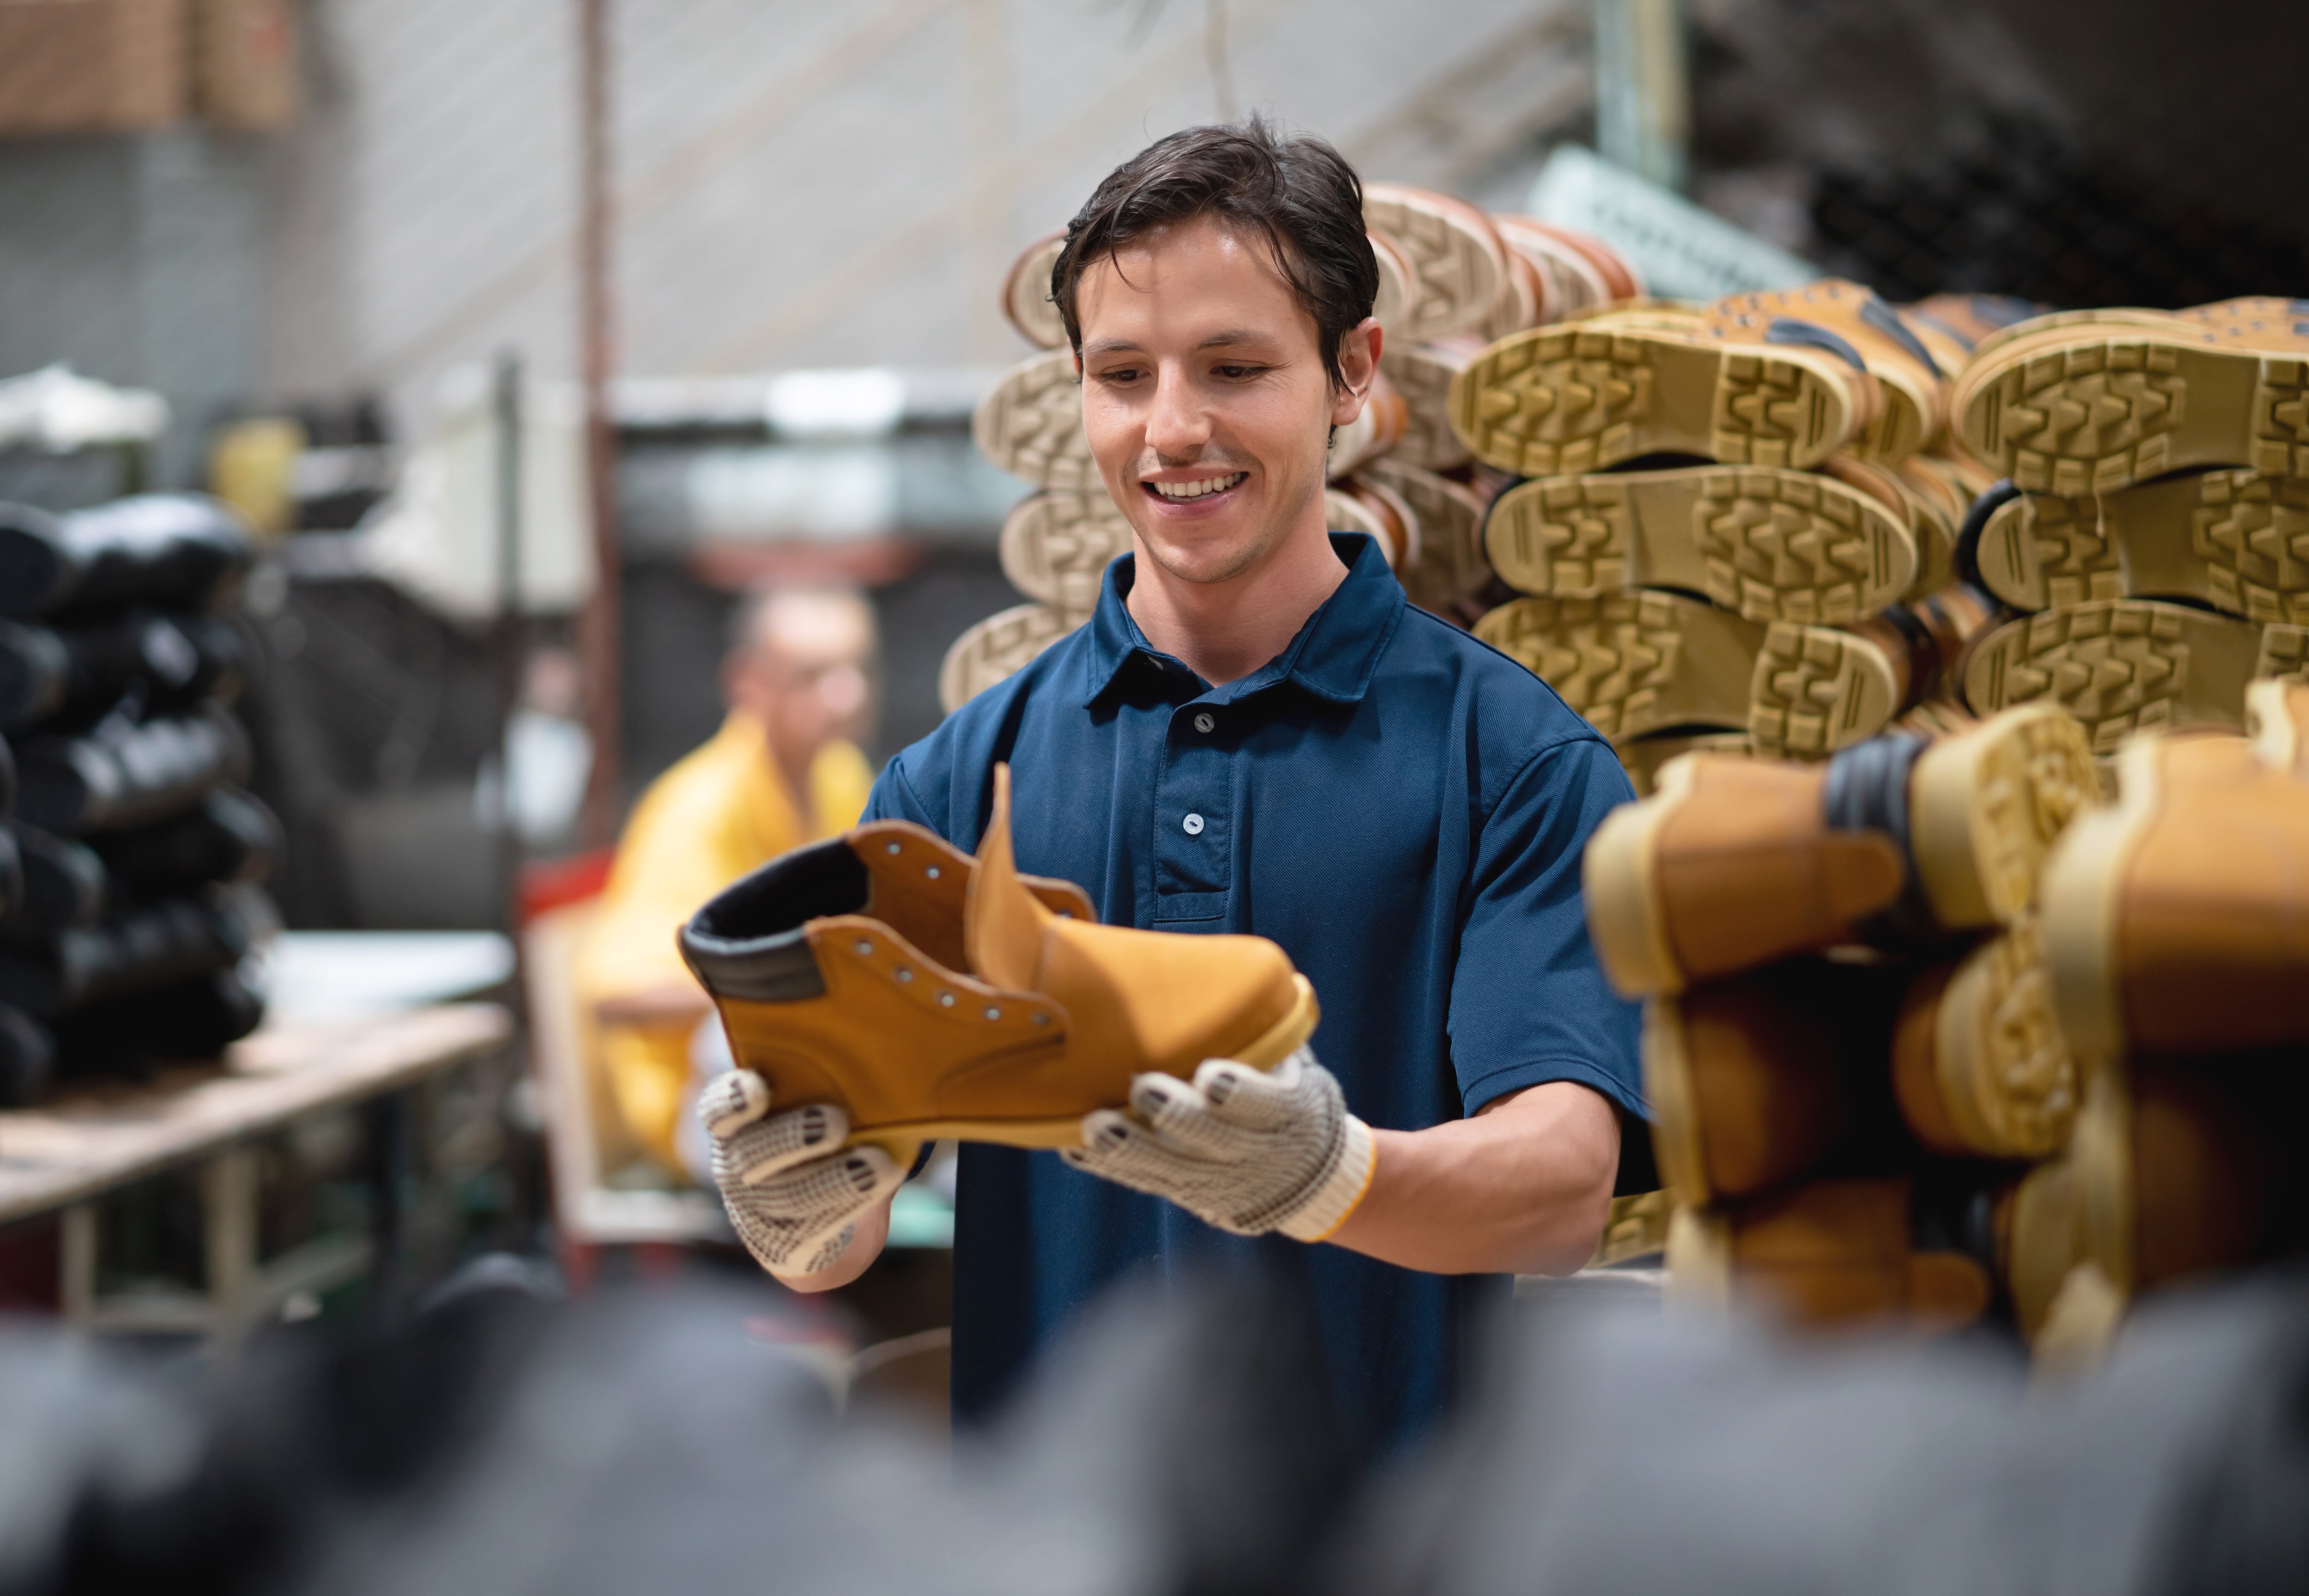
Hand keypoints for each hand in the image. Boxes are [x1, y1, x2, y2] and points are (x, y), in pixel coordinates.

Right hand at [697, 1072, 904, 1278]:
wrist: (819, 1208)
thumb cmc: (818, 1133)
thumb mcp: (809, 1106)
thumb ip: (821, 1086)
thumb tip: (876, 1059)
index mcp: (734, 1125)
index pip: (718, 1109)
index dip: (732, 1101)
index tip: (757, 1089)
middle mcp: (735, 1167)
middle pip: (753, 1153)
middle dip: (793, 1138)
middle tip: (835, 1122)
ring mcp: (755, 1211)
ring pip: (792, 1197)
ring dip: (838, 1180)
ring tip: (880, 1164)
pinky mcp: (783, 1248)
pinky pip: (815, 1230)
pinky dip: (852, 1204)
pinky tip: (880, 1183)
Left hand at [1060, 1047, 1375, 1240]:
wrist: (1309, 1174)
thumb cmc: (1288, 1094)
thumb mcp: (1296, 1066)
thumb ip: (1266, 1035)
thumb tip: (1226, 971)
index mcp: (1289, 1114)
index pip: (1268, 1105)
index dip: (1241, 1094)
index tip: (1211, 1075)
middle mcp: (1256, 1153)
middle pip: (1215, 1141)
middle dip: (1178, 1118)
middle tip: (1143, 1089)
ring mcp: (1221, 1180)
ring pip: (1174, 1170)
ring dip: (1132, 1150)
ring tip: (1095, 1126)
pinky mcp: (1191, 1195)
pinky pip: (1149, 1184)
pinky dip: (1113, 1168)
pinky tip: (1077, 1148)